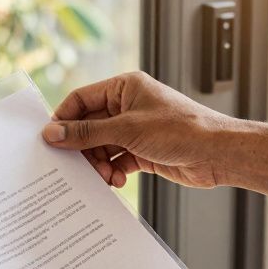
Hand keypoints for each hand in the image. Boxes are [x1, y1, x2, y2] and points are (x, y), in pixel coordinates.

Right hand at [43, 71, 239, 188]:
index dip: (64, 120)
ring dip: (98, 163)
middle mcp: (128, 106)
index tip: (50, 141)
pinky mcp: (142, 151)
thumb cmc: (180, 129)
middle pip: (89, 126)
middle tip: (76, 168)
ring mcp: (135, 129)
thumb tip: (52, 133)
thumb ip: (87, 133)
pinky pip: (116, 160)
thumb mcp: (127, 130)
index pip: (81, 100)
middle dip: (83, 148)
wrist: (217, 154)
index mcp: (123, 87)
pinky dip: (112, 171)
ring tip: (103, 177)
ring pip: (101, 147)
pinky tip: (114, 181)